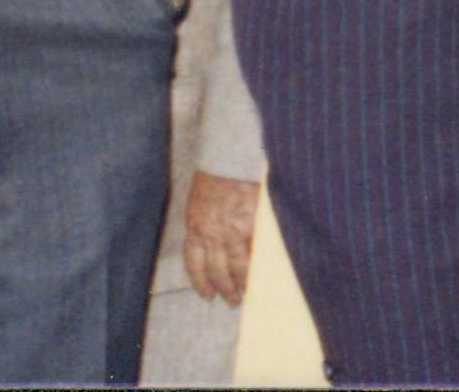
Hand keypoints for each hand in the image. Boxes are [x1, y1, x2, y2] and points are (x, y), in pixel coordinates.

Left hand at [182, 172, 259, 304]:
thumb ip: (202, 225)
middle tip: (232, 300)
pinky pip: (256, 251)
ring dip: (242, 283)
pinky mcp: (253, 224)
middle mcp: (213, 234)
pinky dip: (259, 265)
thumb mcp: (198, 202)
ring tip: (248, 293)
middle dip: (224, 289)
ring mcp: (234, 231)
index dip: (201, 283)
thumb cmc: (214, 176)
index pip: (195, 265)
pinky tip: (263, 274)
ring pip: (238, 267)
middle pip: (217, 271)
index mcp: (196, 227)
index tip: (207, 295)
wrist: (230, 158)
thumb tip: (210, 245)